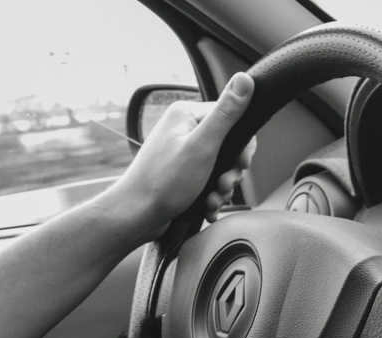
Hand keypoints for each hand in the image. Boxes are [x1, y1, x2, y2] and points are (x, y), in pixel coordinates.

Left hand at [108, 72, 257, 240]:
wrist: (136, 215)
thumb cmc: (163, 183)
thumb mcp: (202, 146)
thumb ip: (226, 114)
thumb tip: (245, 79)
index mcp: (187, 115)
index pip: (232, 118)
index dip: (242, 144)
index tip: (239, 164)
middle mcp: (184, 130)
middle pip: (229, 145)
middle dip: (231, 171)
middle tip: (223, 184)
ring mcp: (182, 152)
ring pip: (221, 166)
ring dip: (223, 187)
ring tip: (213, 198)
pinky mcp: (182, 172)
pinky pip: (208, 179)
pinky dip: (212, 194)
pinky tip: (208, 205)